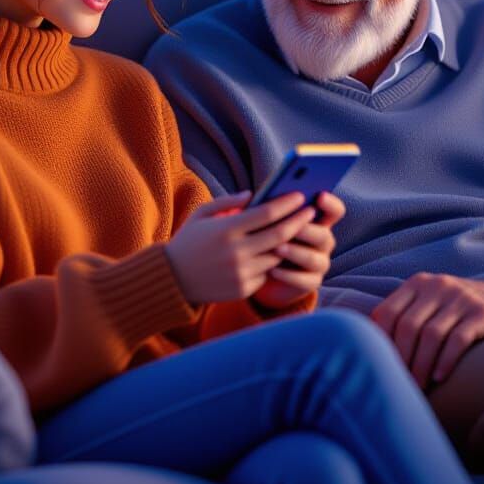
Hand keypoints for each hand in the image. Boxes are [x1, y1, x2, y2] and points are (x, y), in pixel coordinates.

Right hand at [165, 191, 316, 304]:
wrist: (172, 279)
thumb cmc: (189, 240)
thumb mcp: (201, 214)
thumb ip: (228, 201)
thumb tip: (254, 194)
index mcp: (226, 229)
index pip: (266, 214)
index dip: (287, 204)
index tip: (301, 196)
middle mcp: (236, 252)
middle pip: (279, 235)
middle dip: (299, 221)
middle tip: (312, 212)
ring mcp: (240, 273)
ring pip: (277, 256)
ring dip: (288, 243)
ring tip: (299, 230)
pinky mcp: (243, 289)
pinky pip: (266, 273)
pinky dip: (271, 262)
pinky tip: (278, 251)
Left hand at [253, 191, 346, 308]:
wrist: (264, 270)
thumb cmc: (267, 235)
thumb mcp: (268, 220)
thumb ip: (268, 207)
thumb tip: (251, 195)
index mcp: (318, 220)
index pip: (335, 210)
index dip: (331, 203)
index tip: (320, 196)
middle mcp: (323, 241)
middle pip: (324, 235)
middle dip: (308, 231)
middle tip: (293, 227)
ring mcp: (319, 262)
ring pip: (314, 259)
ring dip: (295, 253)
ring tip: (277, 248)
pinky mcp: (311, 282)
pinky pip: (305, 281)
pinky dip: (288, 276)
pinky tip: (272, 270)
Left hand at [370, 274, 483, 388]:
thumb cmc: (461, 314)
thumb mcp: (433, 306)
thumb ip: (407, 319)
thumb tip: (372, 352)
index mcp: (417, 284)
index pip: (386, 313)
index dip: (380, 342)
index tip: (380, 367)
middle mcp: (436, 285)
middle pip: (407, 326)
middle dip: (401, 359)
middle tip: (400, 385)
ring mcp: (460, 297)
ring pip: (431, 334)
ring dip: (421, 366)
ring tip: (419, 388)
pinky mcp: (482, 312)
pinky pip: (458, 339)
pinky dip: (445, 361)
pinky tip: (440, 378)